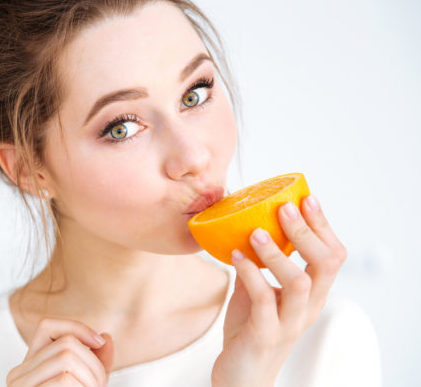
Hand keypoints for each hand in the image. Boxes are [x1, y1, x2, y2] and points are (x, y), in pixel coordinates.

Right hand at [6, 317, 113, 385]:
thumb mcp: (86, 383)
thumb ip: (96, 363)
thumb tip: (105, 337)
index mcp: (28, 367)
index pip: (47, 325)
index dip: (77, 327)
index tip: (100, 341)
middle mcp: (17, 374)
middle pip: (66, 343)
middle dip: (94, 363)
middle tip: (100, 385)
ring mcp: (19, 386)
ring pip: (67, 358)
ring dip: (91, 377)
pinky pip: (65, 378)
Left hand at [212, 195, 346, 386]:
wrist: (240, 377)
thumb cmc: (249, 333)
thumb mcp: (256, 293)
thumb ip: (257, 267)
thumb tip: (243, 230)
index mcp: (311, 295)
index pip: (332, 255)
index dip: (323, 226)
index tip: (306, 198)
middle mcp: (307, 308)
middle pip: (325, 264)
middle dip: (306, 231)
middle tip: (284, 207)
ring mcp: (288, 323)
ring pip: (299, 283)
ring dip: (277, 253)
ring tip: (254, 232)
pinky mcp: (265, 334)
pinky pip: (263, 300)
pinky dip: (250, 274)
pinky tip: (235, 257)